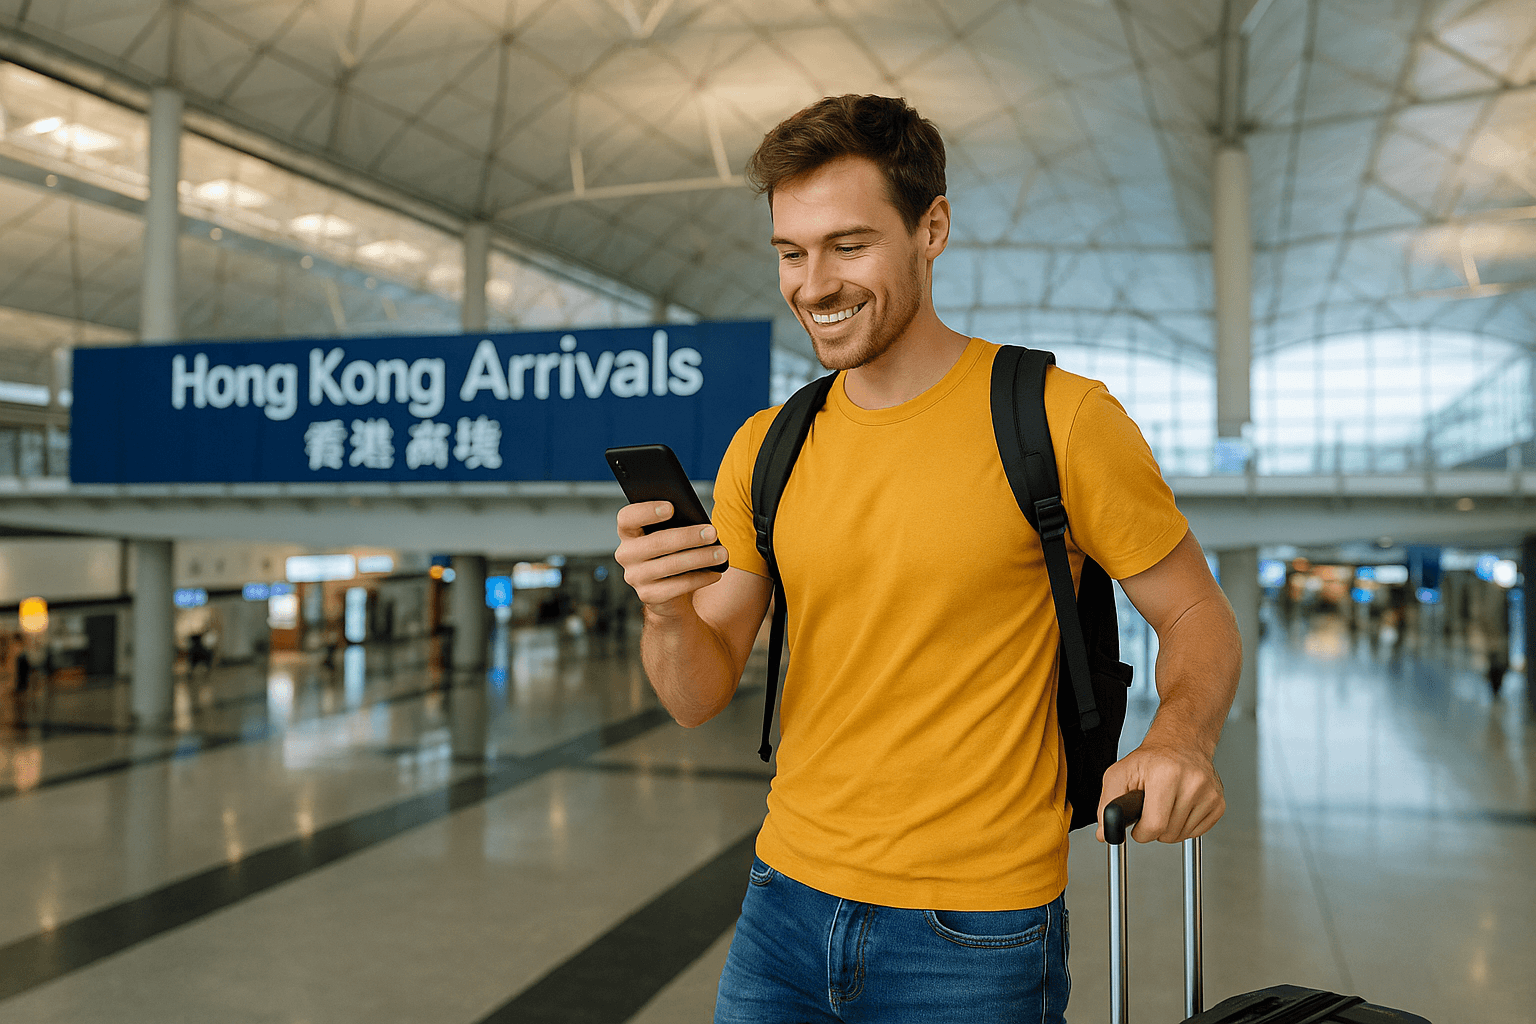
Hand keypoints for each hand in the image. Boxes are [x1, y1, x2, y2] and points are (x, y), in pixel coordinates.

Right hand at [614, 502, 727, 612]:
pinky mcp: (648, 596)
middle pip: (656, 542)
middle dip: (688, 537)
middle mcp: (626, 554)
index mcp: (628, 532)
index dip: (646, 511)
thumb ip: (676, 524)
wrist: (667, 592)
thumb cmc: (672, 552)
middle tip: (712, 532)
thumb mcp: (670, 534)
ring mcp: (635, 577)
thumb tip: (699, 523)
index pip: (627, 517)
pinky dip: (700, 578)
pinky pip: (678, 586)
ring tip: (721, 553)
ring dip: (700, 558)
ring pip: (670, 565)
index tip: (671, 507)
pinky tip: (715, 573)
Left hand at [1095, 739, 1223, 843]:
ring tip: (1165, 805)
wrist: (1180, 744)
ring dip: (1170, 828)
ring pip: (1183, 835)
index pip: (1154, 826)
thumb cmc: (1151, 759)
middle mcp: (1192, 782)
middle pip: (1169, 834)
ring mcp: (1209, 793)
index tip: (1138, 825)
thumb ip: (1107, 805)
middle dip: (1154, 829)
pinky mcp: (1218, 802)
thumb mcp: (1119, 774)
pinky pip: (1197, 832)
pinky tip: (1179, 807)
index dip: (1141, 832)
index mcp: (1166, 774)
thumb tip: (1104, 834)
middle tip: (1151, 809)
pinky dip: (1184, 826)